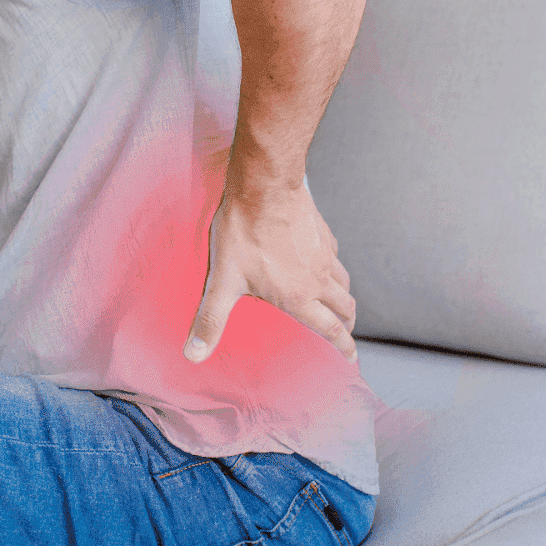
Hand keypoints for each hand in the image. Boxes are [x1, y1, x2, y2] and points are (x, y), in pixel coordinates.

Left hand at [184, 181, 357, 362]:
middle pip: (345, 307)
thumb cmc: (244, 232)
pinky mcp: (322, 232)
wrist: (264, 187)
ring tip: (338, 303)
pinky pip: (335, 256)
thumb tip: (193, 355)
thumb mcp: (223, 280)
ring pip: (344, 282)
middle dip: (348, 324)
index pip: (330, 329)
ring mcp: (324, 253)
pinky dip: (334, 268)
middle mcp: (318, 278)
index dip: (344, 346)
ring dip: (344, 297)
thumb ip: (210, 319)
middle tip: (346, 332)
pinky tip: (323, 263)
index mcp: (298, 297)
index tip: (351, 358)